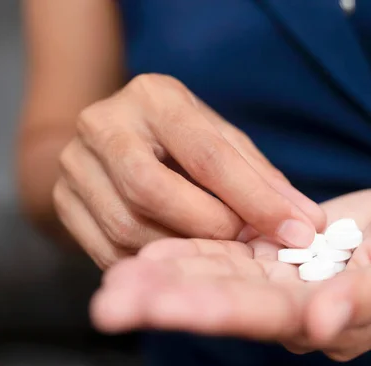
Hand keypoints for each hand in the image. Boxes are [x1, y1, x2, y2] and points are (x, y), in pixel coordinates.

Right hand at [53, 74, 324, 268]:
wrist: (110, 141)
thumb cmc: (179, 140)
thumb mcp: (220, 140)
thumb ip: (259, 177)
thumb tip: (307, 221)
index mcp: (152, 98)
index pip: (207, 153)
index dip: (256, 198)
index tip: (298, 231)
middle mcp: (103, 125)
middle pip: (152, 189)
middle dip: (209, 226)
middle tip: (244, 243)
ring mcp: (74, 165)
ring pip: (128, 226)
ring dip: (181, 249)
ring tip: (215, 251)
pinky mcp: (63, 202)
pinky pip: (109, 251)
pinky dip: (154, 263)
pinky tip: (180, 260)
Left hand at [90, 189, 370, 360]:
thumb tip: (320, 322)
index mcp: (326, 318)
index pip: (262, 316)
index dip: (211, 309)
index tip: (155, 304)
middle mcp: (293, 305)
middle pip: (224, 301)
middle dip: (167, 301)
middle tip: (109, 303)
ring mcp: (280, 277)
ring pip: (217, 276)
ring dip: (166, 277)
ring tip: (115, 278)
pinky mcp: (275, 249)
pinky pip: (228, 250)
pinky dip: (192, 250)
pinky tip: (150, 252)